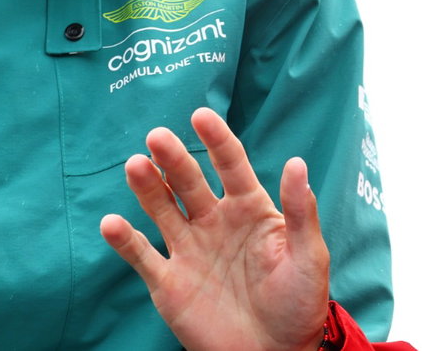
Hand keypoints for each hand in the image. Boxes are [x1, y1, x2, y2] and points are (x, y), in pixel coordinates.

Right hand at [100, 108, 331, 350]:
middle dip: (173, 159)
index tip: (201, 116)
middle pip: (189, 182)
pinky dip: (124, 240)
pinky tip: (112, 223)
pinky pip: (142, 256)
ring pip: (162, 210)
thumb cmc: (298, 305)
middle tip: (158, 137)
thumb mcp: (309, 257)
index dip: (217, 140)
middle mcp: (215, 222)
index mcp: (250, 210)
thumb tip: (298, 162)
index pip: (231, 166)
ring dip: (147, 188)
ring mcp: (189, 249)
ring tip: (135, 165)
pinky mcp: (168, 282)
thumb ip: (300, 212)